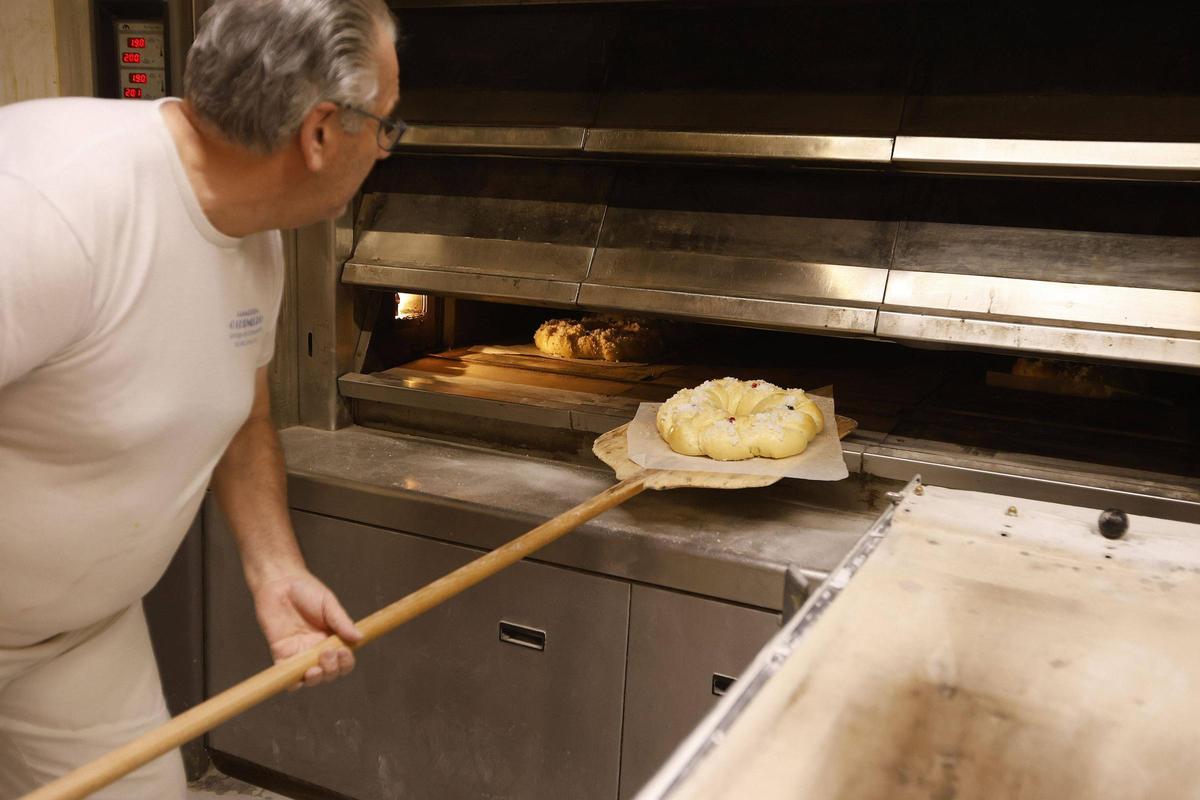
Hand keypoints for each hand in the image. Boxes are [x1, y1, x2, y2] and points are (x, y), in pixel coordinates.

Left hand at [251, 570, 363, 688]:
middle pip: (330, 672)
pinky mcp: (281, 655)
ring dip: (316, 678)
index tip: (343, 651)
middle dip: (332, 668)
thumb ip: (342, 622)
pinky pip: (287, 676)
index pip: (344, 658)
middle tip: (327, 652)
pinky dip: (293, 683)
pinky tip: (298, 678)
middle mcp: (317, 649)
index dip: (346, 661)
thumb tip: (359, 638)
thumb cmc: (306, 590)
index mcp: (332, 638)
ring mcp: (299, 654)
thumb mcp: (329, 604)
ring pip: (311, 678)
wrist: (279, 583)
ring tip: (315, 669)